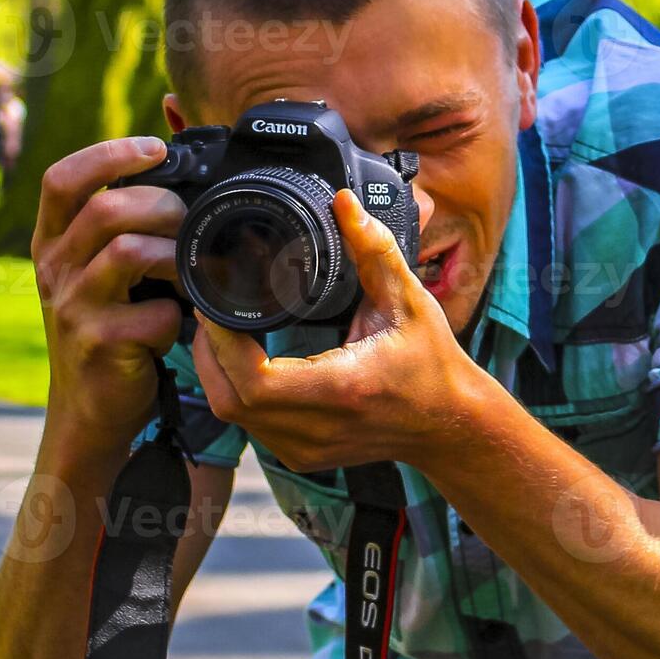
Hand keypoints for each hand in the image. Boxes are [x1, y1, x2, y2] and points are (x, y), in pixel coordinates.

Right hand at [32, 137, 187, 456]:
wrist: (89, 409)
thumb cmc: (107, 328)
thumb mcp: (96, 272)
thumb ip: (118, 227)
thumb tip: (174, 172)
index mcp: (51, 242)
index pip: (62, 178)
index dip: (109, 154)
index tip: (155, 149)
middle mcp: (53, 270)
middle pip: (106, 210)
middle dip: (163, 207)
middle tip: (187, 224)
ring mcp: (72, 308)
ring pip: (130, 252)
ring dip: (174, 257)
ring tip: (186, 273)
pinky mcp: (98, 344)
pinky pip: (152, 312)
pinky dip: (176, 316)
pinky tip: (174, 326)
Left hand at [191, 190, 488, 473]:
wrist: (450, 425)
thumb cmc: (431, 363)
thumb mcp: (408, 300)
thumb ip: (374, 249)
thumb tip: (343, 202)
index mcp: (341, 387)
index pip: (253, 379)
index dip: (222, 343)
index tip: (215, 305)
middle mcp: (318, 426)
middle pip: (228, 398)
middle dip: (209, 352)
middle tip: (210, 311)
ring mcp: (306, 449)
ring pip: (231, 415)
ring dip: (217, 372)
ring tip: (220, 331)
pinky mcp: (302, 456)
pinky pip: (248, 426)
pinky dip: (235, 392)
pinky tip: (239, 362)